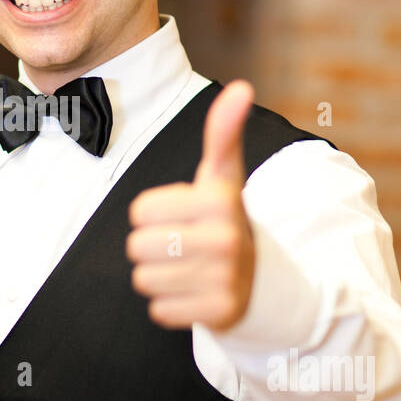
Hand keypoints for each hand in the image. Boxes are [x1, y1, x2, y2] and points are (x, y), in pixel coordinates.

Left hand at [126, 80, 255, 329]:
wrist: (263, 280)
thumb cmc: (226, 221)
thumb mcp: (223, 178)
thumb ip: (223, 134)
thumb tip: (241, 87)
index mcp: (220, 200)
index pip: (139, 211)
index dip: (153, 215)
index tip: (182, 218)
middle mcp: (225, 239)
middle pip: (137, 247)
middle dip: (153, 248)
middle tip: (184, 247)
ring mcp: (224, 279)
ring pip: (145, 280)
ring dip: (159, 277)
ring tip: (188, 269)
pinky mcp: (219, 313)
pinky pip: (159, 311)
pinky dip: (170, 305)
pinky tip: (195, 293)